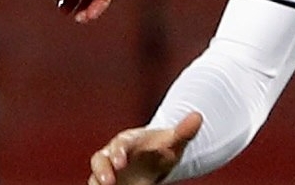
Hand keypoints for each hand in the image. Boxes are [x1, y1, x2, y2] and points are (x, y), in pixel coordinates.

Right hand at [88, 112, 202, 184]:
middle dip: (102, 170)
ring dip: (97, 182)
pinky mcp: (110, 183)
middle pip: (99, 159)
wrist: (155, 159)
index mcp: (128, 141)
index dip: (117, 152)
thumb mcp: (174, 142)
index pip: (119, 144)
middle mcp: (113, 154)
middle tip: (108, 182)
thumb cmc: (162, 149)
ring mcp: (110, 170)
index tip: (120, 163)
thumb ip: (183, 132)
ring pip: (96, 175)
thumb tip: (199, 117)